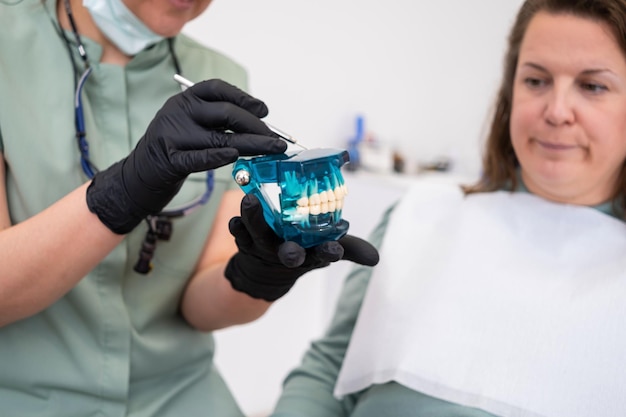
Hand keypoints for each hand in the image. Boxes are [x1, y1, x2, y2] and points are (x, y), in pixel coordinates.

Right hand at [86, 79, 286, 233]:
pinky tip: (236, 157)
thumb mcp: (190, 126)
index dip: (244, 98)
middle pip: (225, 114)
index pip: (217, 89)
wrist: (137, 176)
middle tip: (276, 140)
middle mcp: (177, 112)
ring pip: (220, 138)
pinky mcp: (169, 161)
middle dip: (256, 126)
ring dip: (252, 145)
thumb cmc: (173, 150)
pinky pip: (199, 158)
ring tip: (273, 149)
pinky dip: (218, 157)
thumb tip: (259, 124)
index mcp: (183, 100)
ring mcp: (171, 136)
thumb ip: (216, 121)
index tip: (264, 111)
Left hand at [224, 194, 379, 300]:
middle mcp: (287, 254)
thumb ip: (350, 250)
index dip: (329, 253)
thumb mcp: (326, 251)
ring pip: (258, 236)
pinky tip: (236, 217)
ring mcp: (264, 248)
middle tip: (290, 251)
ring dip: (254, 221)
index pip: (324, 255)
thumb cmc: (301, 251)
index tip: (333, 250)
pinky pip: (239, 233)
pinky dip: (237, 225)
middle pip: (289, 254)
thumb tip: (375, 258)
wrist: (265, 271)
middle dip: (290, 253)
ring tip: (251, 201)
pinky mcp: (244, 240)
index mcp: (311, 255)